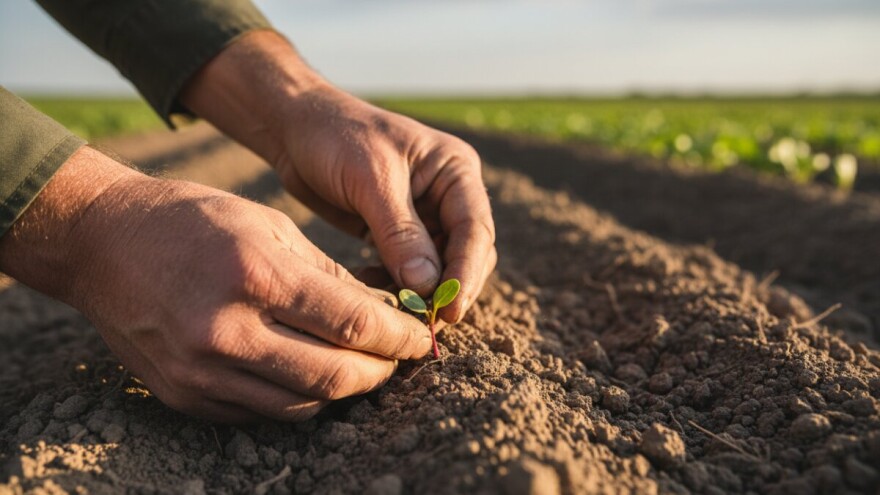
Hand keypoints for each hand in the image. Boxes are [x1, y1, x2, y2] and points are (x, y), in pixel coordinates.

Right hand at [0, 147, 430, 421]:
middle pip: (333, 376)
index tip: (422, 338)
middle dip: (380, 372)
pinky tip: (312, 376)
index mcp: (256, 276)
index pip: (350, 324)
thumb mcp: (269, 226)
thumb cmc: (193, 221)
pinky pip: (260, 413)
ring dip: (343, 390)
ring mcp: (201, 371)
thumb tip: (380, 312)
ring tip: (362, 368)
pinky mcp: (184, 395)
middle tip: (398, 360)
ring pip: (301, 404)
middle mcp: (227, 331)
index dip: (398, 338)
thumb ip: (328, 275)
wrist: (102, 243)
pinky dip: (298, 400)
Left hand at [182, 31, 496, 322]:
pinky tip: (369, 287)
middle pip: (466, 254)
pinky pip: (408, 270)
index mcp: (455, 170)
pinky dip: (394, 284)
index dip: (466, 273)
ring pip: (438, 268)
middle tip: (424, 322)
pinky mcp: (397, 233)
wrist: (293, 127)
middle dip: (447, 288)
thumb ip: (401, 233)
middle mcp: (448, 194)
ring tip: (391, 305)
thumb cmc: (334, 136)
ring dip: (419, 291)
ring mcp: (424, 215)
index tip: (450, 310)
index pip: (475, 230)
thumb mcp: (370, 180)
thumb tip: (428, 287)